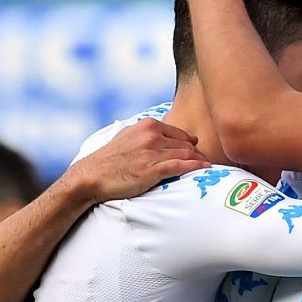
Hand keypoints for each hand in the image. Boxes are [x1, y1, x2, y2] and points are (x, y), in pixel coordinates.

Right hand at [64, 119, 209, 203]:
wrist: (92, 176)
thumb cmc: (110, 159)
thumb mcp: (128, 136)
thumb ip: (147, 133)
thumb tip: (163, 134)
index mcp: (148, 125)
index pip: (180, 134)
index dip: (190, 145)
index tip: (196, 152)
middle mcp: (152, 136)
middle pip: (187, 144)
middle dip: (197, 154)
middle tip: (205, 163)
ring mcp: (153, 152)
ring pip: (187, 154)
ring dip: (199, 161)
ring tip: (209, 168)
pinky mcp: (153, 169)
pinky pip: (181, 165)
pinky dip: (196, 166)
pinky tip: (205, 168)